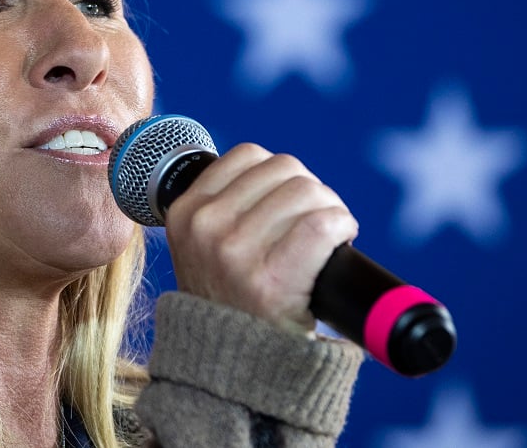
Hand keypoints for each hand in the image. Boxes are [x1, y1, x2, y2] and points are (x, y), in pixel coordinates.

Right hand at [162, 143, 358, 334]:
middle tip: (313, 227)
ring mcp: (235, 252)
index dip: (280, 176)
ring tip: (324, 240)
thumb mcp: (203, 248)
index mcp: (184, 212)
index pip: (249, 155)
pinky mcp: (271, 279)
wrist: (231, 370)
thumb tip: (280, 172)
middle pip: (285, 169)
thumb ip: (223, 207)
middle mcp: (205, 227)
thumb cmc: (232, 303)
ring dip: (330, 210)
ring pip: (307, 191)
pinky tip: (341, 242)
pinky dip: (342, 227)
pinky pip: (322, 224)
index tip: (288, 206)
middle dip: (310, 193)